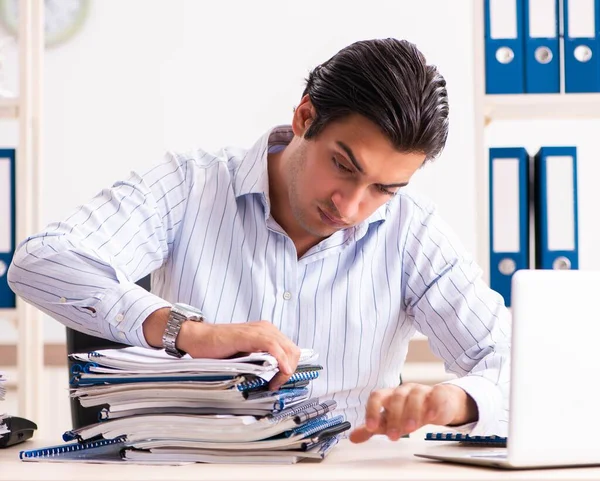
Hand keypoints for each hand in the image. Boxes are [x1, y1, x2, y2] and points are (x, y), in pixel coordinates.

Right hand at [178, 320, 300, 390]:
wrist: (198, 338)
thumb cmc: (217, 348)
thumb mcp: (245, 355)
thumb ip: (260, 360)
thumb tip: (274, 375)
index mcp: (266, 332)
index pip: (290, 350)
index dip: (290, 367)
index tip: (279, 381)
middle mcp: (266, 328)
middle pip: (292, 350)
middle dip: (290, 370)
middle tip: (276, 384)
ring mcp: (259, 330)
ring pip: (286, 348)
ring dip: (285, 368)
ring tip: (274, 382)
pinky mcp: (249, 335)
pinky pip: (272, 346)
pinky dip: (281, 359)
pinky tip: (281, 371)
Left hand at [349, 383, 477, 442]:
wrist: (438, 404)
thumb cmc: (410, 411)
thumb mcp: (390, 420)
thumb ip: (373, 428)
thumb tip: (352, 437)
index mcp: (389, 395)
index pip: (376, 397)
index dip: (372, 410)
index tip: (370, 426)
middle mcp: (404, 390)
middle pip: (396, 398)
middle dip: (393, 418)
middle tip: (392, 436)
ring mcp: (421, 391)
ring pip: (415, 396)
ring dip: (411, 412)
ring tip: (410, 429)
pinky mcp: (438, 394)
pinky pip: (436, 395)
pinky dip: (432, 405)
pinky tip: (430, 417)